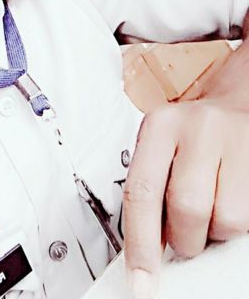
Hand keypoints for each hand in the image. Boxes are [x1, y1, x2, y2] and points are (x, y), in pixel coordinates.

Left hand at [124, 36, 248, 298]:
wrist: (239, 99)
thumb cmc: (194, 133)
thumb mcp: (161, 147)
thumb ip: (150, 189)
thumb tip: (145, 252)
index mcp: (160, 125)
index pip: (142, 193)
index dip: (141, 246)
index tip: (141, 282)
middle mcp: (198, 127)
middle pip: (187, 210)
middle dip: (186, 238)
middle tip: (187, 232)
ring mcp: (236, 141)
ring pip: (226, 220)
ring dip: (217, 230)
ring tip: (214, 208)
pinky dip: (239, 222)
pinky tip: (232, 200)